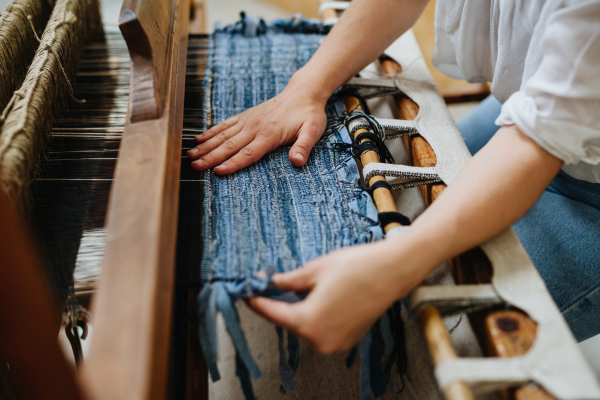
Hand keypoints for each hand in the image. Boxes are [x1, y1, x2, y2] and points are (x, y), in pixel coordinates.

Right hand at [187, 75, 327, 174]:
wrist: (303, 92)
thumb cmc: (309, 114)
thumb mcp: (313, 130)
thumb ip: (303, 146)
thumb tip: (297, 162)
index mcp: (269, 134)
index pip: (248, 152)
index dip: (233, 163)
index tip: (218, 171)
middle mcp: (254, 127)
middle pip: (230, 145)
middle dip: (211, 157)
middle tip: (194, 167)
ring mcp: (248, 121)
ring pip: (223, 136)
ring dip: (206, 146)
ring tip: (190, 155)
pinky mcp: (245, 116)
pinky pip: (225, 125)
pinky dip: (211, 132)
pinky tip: (198, 139)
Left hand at [247, 240, 423, 353]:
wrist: (393, 270)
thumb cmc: (357, 267)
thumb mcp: (315, 269)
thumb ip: (289, 281)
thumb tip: (272, 283)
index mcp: (309, 322)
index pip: (273, 314)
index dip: (257, 303)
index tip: (246, 295)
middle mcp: (321, 339)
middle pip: (290, 322)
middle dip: (279, 304)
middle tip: (267, 286)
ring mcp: (337, 342)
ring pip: (306, 326)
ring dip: (297, 309)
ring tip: (292, 289)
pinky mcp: (349, 338)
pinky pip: (323, 328)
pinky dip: (315, 315)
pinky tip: (314, 297)